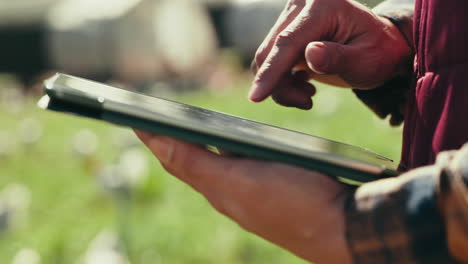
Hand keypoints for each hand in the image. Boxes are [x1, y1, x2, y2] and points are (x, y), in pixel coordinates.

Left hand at [135, 130, 352, 263]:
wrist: (344, 229)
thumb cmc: (295, 202)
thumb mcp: (240, 180)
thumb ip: (197, 163)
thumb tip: (159, 143)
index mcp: (218, 188)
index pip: (175, 157)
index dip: (152, 136)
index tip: (131, 114)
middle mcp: (229, 193)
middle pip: (190, 161)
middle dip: (168, 139)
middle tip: (150, 120)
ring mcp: (250, 195)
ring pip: (212, 165)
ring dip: (193, 146)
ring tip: (180, 130)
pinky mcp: (272, 192)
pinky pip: (236, 169)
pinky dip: (223, 153)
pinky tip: (229, 147)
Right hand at [250, 0, 411, 108]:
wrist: (378, 47)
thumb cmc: (377, 53)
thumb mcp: (366, 60)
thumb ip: (339, 57)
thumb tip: (310, 54)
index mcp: (323, 6)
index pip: (288, 41)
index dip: (271, 71)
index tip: (256, 97)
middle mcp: (302, 5)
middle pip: (271, 51)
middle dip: (280, 84)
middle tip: (306, 102)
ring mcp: (292, 17)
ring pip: (267, 58)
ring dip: (281, 85)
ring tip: (308, 95)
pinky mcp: (287, 31)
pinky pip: (271, 60)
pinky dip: (281, 80)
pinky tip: (304, 85)